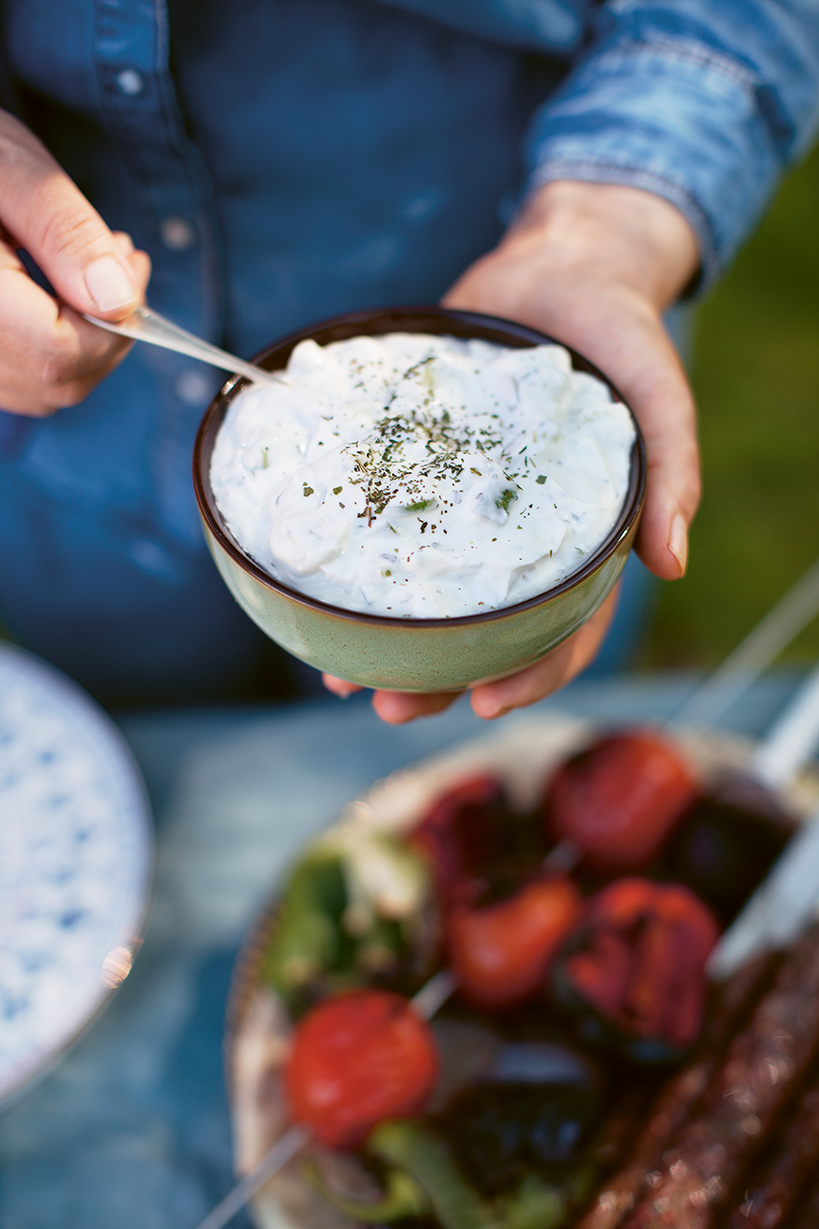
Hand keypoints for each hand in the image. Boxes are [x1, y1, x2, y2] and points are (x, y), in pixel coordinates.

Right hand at [0, 109, 150, 415]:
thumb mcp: (12, 169)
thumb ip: (64, 233)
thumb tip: (118, 302)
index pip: (58, 351)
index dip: (114, 321)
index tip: (133, 262)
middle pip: (56, 381)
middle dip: (108, 331)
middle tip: (123, 262)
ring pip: (43, 392)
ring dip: (86, 344)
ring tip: (92, 273)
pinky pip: (19, 384)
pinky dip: (53, 351)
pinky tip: (60, 298)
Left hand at [324, 179, 700, 722]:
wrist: (557, 266)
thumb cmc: (619, 335)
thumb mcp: (658, 396)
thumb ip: (673, 470)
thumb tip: (672, 562)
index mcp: (581, 540)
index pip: (565, 626)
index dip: (533, 672)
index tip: (487, 702)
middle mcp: (518, 536)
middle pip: (484, 631)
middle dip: (441, 679)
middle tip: (393, 706)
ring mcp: (463, 508)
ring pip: (429, 595)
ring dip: (390, 643)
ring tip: (343, 677)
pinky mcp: (417, 470)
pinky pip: (383, 526)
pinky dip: (356, 565)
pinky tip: (318, 588)